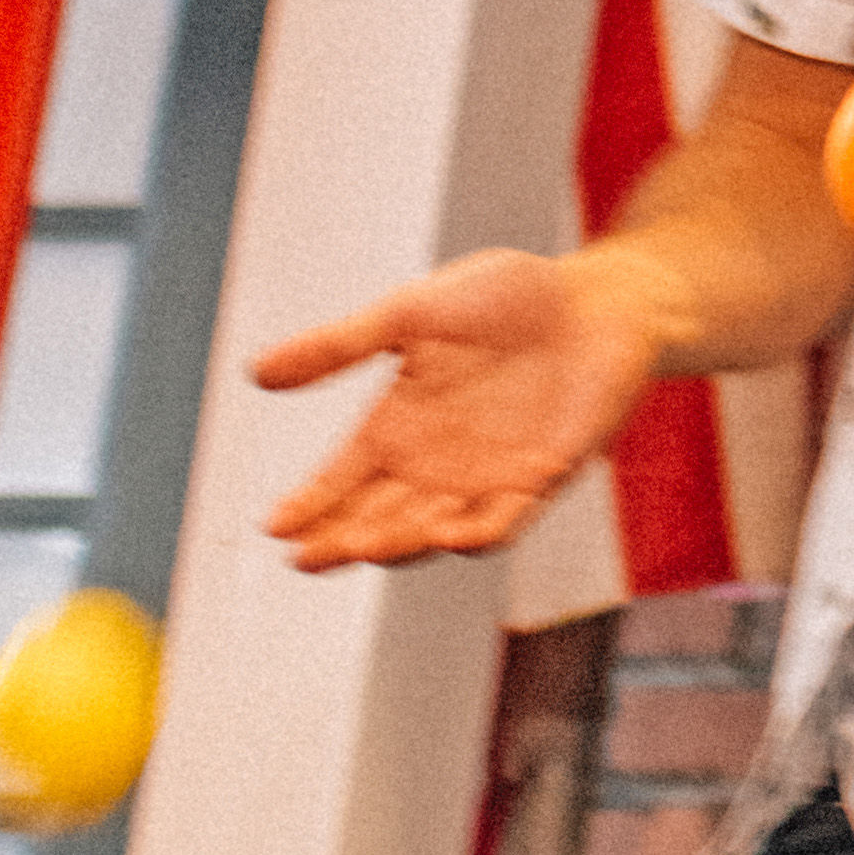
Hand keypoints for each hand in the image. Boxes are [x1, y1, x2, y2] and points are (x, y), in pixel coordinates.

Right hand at [255, 241, 673, 570]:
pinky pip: (503, 521)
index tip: (273, 526)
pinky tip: (448, 535)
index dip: (308, 504)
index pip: (339, 479)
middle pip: (374, 518)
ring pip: (431, 530)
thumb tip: (255, 373)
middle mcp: (434, 465)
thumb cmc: (508, 298)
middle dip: (339, 540)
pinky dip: (477, 532)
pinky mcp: (541, 482)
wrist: (598, 298)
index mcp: (397, 427)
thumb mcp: (410, 313)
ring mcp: (486, 479)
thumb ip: (340, 346)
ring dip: (397, 541)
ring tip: (360, 544)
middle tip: (304, 556)